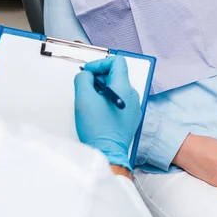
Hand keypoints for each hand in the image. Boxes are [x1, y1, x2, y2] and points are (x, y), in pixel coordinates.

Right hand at [74, 56, 140, 170]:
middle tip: (86, 89)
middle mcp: (132, 95)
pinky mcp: (131, 118)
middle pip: (116, 75)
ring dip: (102, 90)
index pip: (117, 62)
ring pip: (117, 89)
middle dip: (99, 78)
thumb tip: (86, 75)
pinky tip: (98, 112)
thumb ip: (83, 79)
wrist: (108, 154)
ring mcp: (133, 107)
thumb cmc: (97, 128)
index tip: (88, 73)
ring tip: (91, 103)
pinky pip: (120, 101)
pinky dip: (108, 101)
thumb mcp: (83, 98)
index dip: (100, 63)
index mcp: (123, 87)